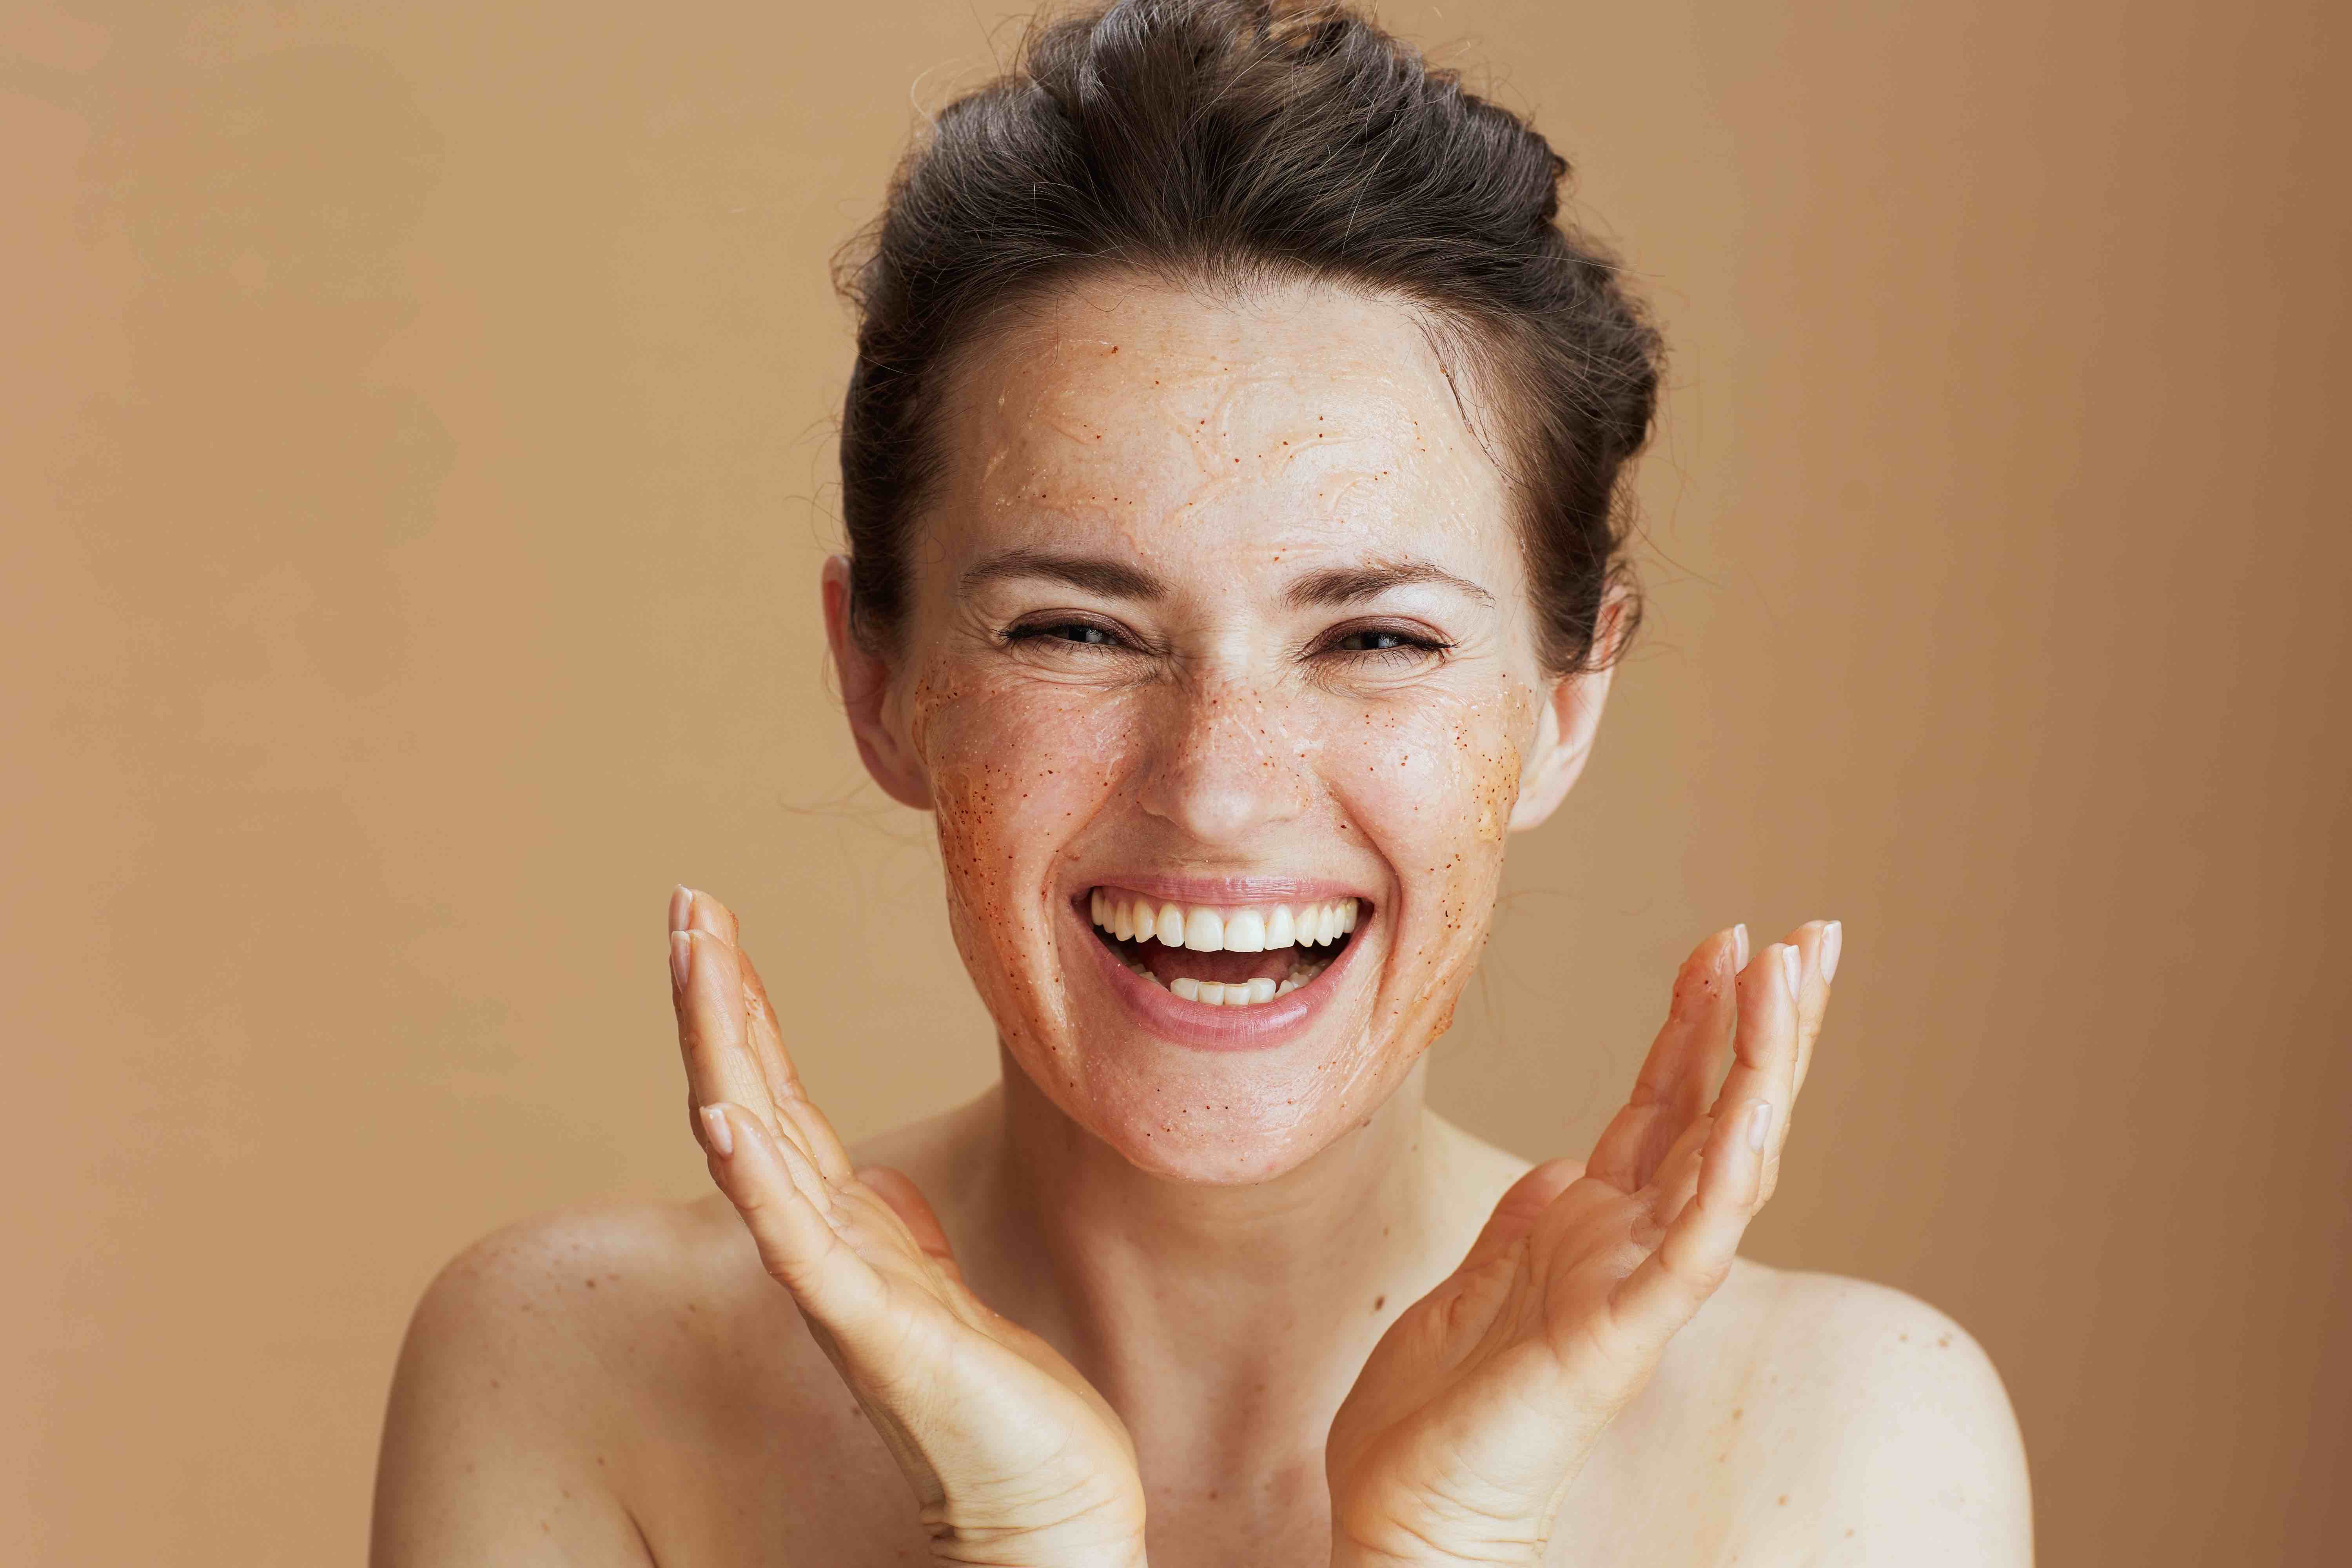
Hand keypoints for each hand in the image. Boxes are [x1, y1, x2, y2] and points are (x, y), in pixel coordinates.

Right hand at [668, 887, 1147, 1567]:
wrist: (1039, 1499)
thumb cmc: (993, 1400)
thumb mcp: (936, 1286)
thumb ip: (889, 1232)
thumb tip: (868, 1179)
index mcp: (841, 1226)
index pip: (775, 1094)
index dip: (741, 1008)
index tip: (710, 924)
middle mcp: (821, 1244)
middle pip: (750, 1095)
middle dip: (716, 997)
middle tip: (685, 902)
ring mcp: (838, 1283)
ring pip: (760, 1143)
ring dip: (723, 1046)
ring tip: (694, 957)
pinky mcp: (872, 1328)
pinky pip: (798, 1240)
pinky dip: (753, 1176)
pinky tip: (719, 1115)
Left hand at [1325, 920, 1839, 1566]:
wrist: (1403, 1513)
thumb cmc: (1432, 1417)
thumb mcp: (1476, 1277)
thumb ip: (1532, 1221)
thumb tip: (1570, 1165)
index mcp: (1592, 1228)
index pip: (1668, 1104)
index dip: (1699, 1021)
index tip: (1726, 941)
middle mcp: (1630, 1248)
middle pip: (1718, 1115)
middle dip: (1767, 1025)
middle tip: (1811, 937)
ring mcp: (1635, 1288)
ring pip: (1726, 1160)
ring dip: (1763, 1067)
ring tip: (1791, 976)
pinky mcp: (1622, 1332)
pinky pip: (1693, 1241)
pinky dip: (1729, 1169)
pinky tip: (1758, 1101)